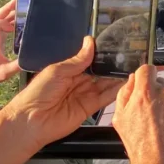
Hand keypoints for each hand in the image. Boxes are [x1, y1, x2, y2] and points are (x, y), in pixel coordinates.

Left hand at [0, 0, 19, 86]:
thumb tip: (31, 60)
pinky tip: (22, 16)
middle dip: (7, 8)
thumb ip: (17, 66)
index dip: (3, 23)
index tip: (13, 28)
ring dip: (10, 10)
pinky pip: (3, 22)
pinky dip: (12, 17)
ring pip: (0, 17)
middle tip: (20, 0)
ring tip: (24, 4)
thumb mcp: (4, 73)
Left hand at [1, 36, 123, 152]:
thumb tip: (90, 42)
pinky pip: (105, 98)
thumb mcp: (57, 71)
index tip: (116, 45)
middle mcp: (79, 82)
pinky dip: (116, 90)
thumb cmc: (38, 93)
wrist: (31, 121)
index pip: (89, 60)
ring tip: (132, 66)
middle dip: (112, 65)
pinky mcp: (90, 108)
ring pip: (105, 83)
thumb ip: (77, 60)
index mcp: (69, 71)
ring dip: (117, 77)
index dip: (101, 54)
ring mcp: (85, 95)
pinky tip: (126, 82)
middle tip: (129, 55)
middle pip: (100, 72)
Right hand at [113, 65, 163, 163]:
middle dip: (156, 93)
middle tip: (152, 112)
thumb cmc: (140, 145)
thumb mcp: (120, 119)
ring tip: (163, 123)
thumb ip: (124, 94)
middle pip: (161, 82)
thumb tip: (132, 79)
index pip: (147, 68)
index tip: (145, 83)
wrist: (162, 162)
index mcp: (145, 92)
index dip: (144, 76)